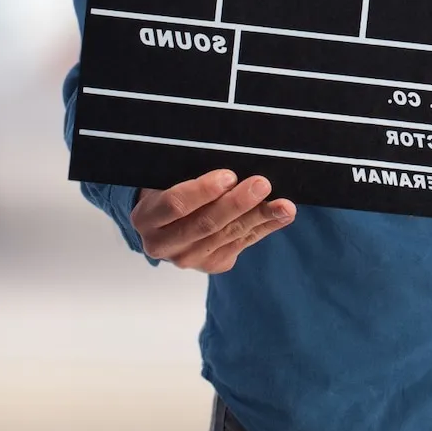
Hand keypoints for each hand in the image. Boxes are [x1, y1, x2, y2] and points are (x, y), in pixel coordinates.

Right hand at [131, 169, 295, 271]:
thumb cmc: (167, 189)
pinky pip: (242, 244)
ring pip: (228, 236)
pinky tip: (281, 216)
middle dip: (237, 203)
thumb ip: (190, 173)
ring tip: (284, 205)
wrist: (163, 223)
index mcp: (147, 218)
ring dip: (260, 218)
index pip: (175, 204)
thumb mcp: (167, 178)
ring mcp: (188, 259)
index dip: (203, 191)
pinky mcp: (212, 265)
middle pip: (205, 224)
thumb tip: (229, 166)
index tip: (228, 175)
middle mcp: (164, 245)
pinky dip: (264, 227)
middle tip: (262, 184)